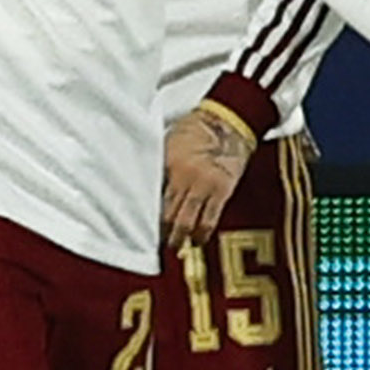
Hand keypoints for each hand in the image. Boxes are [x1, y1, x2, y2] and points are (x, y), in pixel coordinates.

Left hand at [160, 104, 255, 253]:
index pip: (155, 199)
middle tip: (158, 245)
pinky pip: (210, 218)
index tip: (142, 230)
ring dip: (181, 237)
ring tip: (175, 247)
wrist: (228, 121)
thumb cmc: (196, 128)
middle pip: (170, 214)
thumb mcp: (169, 145)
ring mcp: (206, 186)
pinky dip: (202, 232)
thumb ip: (161, 169)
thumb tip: (150, 192)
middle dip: (163, 233)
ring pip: (189, 221)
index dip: (149, 217)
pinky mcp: (223, 191)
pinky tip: (198, 240)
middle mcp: (187, 178)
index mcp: (170, 165)